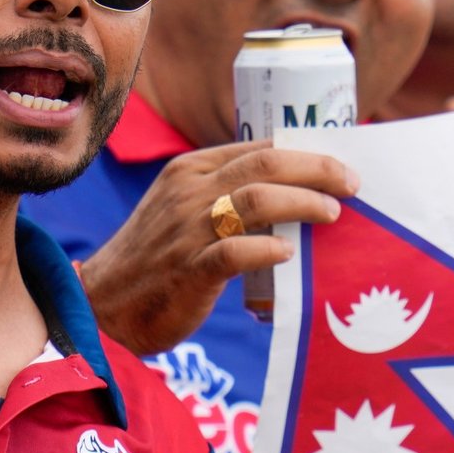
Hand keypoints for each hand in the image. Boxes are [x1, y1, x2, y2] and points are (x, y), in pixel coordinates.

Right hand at [78, 140, 357, 354]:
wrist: (102, 305)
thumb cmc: (155, 261)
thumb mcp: (183, 211)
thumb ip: (227, 198)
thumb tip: (295, 198)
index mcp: (191, 170)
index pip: (259, 147)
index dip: (306, 152)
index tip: (340, 165)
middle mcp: (190, 191)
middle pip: (266, 163)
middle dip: (317, 169)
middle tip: (351, 184)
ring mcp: (187, 229)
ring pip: (257, 198)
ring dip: (303, 203)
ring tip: (332, 214)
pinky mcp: (188, 269)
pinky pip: (234, 252)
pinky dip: (266, 249)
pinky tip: (287, 255)